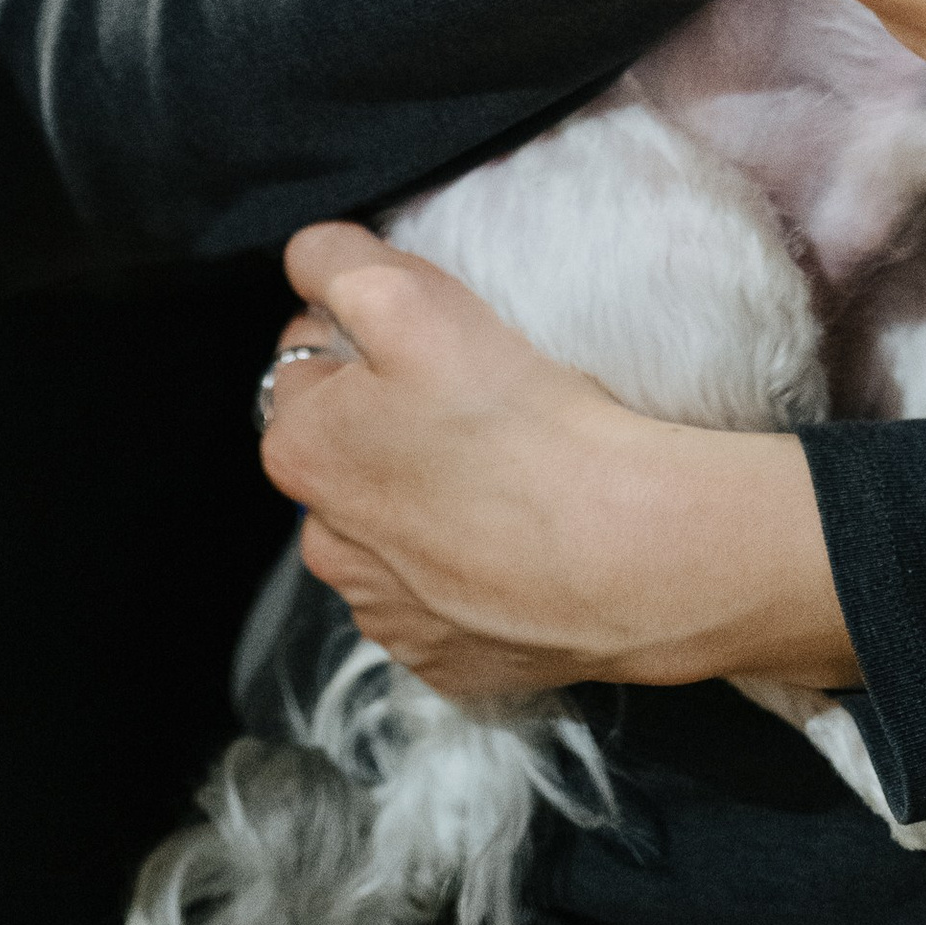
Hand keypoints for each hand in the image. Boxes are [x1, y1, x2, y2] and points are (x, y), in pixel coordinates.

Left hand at [260, 225, 855, 701]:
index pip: (307, 366)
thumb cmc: (512, 420)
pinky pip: (446, 603)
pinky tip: (522, 545)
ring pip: (393, 535)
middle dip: (390, 427)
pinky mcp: (451, 664)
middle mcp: (327, 547)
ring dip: (428, 504)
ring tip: (506, 479)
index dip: (365, 339)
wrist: (624, 553)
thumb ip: (334, 262)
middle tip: (475, 405)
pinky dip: (473, 573)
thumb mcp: (407, 296)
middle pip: (347, 456)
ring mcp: (390, 617)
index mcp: (301, 454)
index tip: (429, 341)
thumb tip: (304, 260)